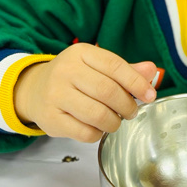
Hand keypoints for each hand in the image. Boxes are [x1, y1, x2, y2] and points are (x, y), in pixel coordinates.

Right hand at [13, 43, 157, 142]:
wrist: (34, 89)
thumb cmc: (73, 77)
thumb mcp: (96, 66)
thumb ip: (125, 70)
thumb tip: (152, 71)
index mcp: (81, 53)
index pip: (115, 66)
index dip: (136, 82)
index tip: (150, 95)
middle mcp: (65, 71)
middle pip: (108, 91)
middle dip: (127, 105)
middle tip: (131, 112)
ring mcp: (55, 95)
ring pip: (97, 114)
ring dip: (114, 122)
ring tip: (116, 120)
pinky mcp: (51, 118)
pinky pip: (84, 132)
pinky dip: (98, 133)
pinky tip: (97, 127)